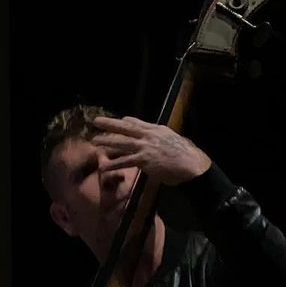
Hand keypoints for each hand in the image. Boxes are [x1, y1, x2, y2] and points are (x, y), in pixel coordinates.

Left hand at [93, 115, 210, 184]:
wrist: (190, 164)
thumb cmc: (186, 155)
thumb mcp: (173, 140)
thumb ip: (162, 138)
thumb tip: (160, 137)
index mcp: (156, 130)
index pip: (137, 123)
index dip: (125, 121)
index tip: (116, 120)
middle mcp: (148, 135)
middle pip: (125, 128)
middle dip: (110, 124)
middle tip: (96, 121)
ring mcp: (145, 147)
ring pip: (122, 143)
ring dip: (107, 142)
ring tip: (94, 141)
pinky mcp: (144, 160)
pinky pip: (125, 162)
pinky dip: (113, 164)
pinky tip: (104, 166)